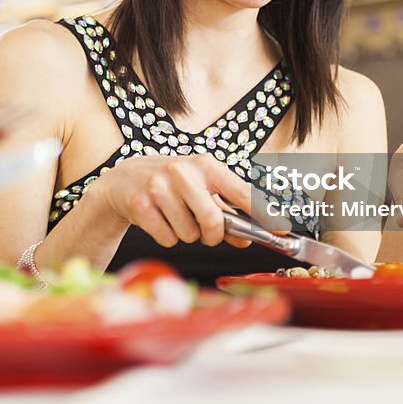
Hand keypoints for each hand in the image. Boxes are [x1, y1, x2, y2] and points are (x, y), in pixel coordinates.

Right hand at [90, 154, 254, 248]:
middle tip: (205, 232)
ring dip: (185, 234)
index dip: (262, 213)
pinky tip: (158, 220)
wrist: (123, 180)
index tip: (279, 229)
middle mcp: (183, 171)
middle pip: (213, 221)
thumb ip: (225, 214)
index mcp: (205, 164)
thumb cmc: (169, 184)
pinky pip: (167, 238)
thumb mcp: (199, 190)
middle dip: (212, 235)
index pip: (241, 192)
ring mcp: (159, 187)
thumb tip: (248, 238)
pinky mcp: (141, 204)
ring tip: (174, 217)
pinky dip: (167, 237)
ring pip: (189, 234)